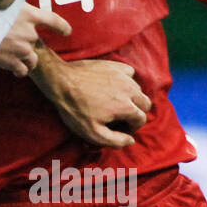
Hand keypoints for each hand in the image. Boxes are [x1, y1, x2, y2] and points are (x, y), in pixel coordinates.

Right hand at [0, 5, 72, 76]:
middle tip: (11, 41)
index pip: (53, 20)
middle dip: (26, 43)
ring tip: (13, 57)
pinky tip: (11, 69)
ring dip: (25, 59)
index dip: (61, 27)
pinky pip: (23, 71)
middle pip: (35, 42)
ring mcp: (23, 49)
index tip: (67, 32)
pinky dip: (18, 71)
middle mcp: (30, 33)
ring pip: (32, 60)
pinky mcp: (14, 63)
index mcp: (30, 15)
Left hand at [34, 56, 152, 148]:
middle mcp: (129, 89)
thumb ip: (115, 141)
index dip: (132, 128)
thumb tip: (131, 140)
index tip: (120, 130)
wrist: (61, 81)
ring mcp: (122, 75)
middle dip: (136, 113)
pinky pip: (129, 74)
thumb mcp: (93, 133)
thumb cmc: (75, 109)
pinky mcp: (114, 65)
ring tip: (115, 104)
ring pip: (137, 89)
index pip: (141, 120)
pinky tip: (114, 87)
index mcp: (126, 107)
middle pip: (145, 104)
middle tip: (120, 118)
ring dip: (131, 98)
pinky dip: (126, 81)